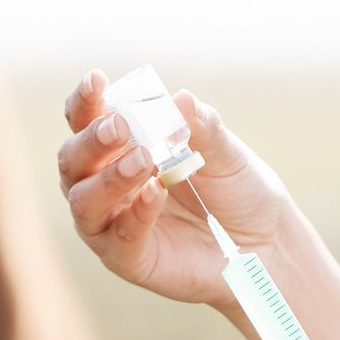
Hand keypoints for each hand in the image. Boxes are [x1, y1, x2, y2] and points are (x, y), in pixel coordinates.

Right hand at [55, 70, 294, 308]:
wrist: (266, 242)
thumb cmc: (236, 191)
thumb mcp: (225, 153)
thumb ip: (202, 128)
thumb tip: (181, 98)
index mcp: (120, 148)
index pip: (86, 121)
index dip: (85, 101)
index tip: (97, 80)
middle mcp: (105, 184)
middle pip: (73, 159)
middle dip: (91, 140)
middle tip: (119, 126)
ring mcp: (112, 224)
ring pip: (83, 200)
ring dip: (109, 178)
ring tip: (143, 160)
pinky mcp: (127, 259)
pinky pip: (119, 237)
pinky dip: (136, 213)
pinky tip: (157, 193)